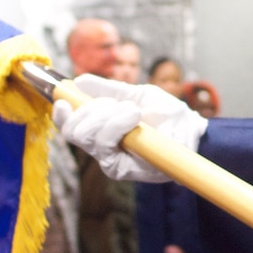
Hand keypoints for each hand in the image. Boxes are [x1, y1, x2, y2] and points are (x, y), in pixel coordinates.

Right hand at [53, 75, 206, 182]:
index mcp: (99, 129)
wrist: (191, 128)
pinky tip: (134, 117)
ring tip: (132, 110)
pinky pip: (107, 146)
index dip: (61, 113)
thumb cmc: (165, 114)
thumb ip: (107, 89)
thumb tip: (79, 81)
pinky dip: (118, 124)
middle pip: (73, 132)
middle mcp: (100, 148)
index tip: (63, 98)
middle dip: (90, 110)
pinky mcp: (122, 170)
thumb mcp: (135, 94)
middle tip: (118, 103)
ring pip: (88, 137)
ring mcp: (110, 161)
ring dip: (108, 115)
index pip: (68, 125)